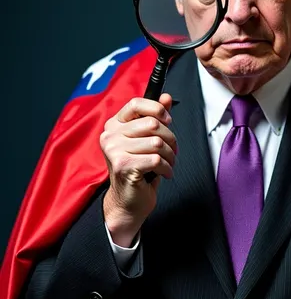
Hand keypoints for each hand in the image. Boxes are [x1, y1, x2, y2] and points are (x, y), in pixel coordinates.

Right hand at [100, 94, 176, 245]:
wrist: (129, 202)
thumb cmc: (139, 170)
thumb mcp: (147, 141)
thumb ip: (155, 118)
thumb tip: (166, 97)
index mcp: (114, 125)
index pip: (136, 104)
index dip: (157, 109)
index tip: (168, 121)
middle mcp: (110, 135)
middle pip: (152, 124)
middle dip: (170, 139)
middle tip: (172, 151)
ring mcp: (114, 150)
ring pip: (157, 143)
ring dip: (170, 156)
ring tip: (168, 163)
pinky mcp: (122, 166)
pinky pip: (156, 159)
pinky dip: (167, 168)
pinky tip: (164, 173)